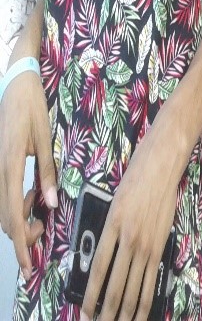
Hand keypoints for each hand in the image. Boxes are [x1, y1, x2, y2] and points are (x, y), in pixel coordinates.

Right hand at [0, 68, 57, 279]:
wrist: (16, 82)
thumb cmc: (32, 106)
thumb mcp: (44, 136)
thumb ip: (47, 172)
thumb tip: (50, 205)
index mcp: (11, 164)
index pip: (13, 215)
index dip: (20, 243)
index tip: (29, 265)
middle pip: (5, 218)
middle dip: (23, 233)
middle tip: (44, 228)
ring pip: (2, 209)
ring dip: (19, 217)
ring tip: (40, 203)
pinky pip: (3, 194)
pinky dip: (15, 203)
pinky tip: (31, 192)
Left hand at [81, 123, 180, 320]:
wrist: (163, 162)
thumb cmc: (136, 176)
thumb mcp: (114, 201)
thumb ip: (109, 230)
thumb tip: (103, 258)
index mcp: (112, 226)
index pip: (99, 271)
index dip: (90, 297)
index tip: (84, 314)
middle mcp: (129, 239)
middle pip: (116, 286)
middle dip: (106, 313)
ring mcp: (147, 244)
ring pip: (134, 288)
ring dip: (125, 313)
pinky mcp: (161, 244)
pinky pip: (151, 279)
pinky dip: (145, 300)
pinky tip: (140, 313)